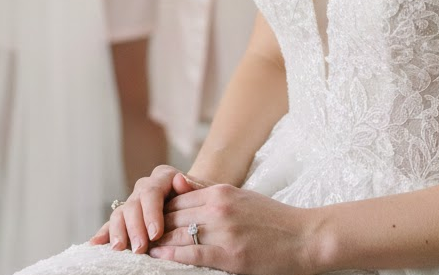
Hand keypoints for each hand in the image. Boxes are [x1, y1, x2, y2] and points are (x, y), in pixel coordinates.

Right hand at [90, 166, 207, 253]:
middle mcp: (145, 187)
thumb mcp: (205, 191)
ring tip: (120, 248)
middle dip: (135, 227)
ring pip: (121, 213)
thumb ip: (193, 187)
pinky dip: (105, 233)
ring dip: (119, 231)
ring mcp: (135, 202)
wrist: (200, 199)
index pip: (152, 192)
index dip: (151, 212)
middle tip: (140, 247)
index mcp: (163, 176)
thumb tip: (180, 180)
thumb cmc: (205, 198)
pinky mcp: (128, 217)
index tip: (156, 233)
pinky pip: (113, 224)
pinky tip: (95, 243)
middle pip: (134, 204)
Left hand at [149, 184, 316, 274]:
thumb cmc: (272, 218)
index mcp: (220, 191)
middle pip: (174, 215)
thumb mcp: (240, 195)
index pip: (178, 198)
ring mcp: (224, 231)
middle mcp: (218, 207)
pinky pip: (193, 254)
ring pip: (179, 233)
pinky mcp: (230, 255)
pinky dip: (172, 255)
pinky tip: (159, 257)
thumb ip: (208, 190)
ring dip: (157, 240)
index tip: (144, 218)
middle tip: (134, 233)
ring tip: (141, 247)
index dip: (158, 209)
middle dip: (153, 224)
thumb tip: (177, 182)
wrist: (304, 237)